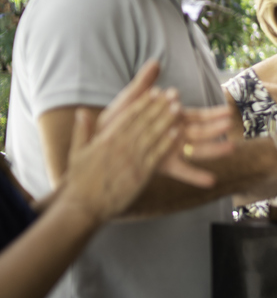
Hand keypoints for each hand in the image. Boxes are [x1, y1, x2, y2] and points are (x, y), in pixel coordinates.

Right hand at [60, 66, 182, 223]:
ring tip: (179, 108)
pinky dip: (167, 143)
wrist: (83, 206)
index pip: (127, 116)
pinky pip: (156, 155)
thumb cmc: (79, 181)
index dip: (142, 102)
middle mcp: (120, 147)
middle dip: (159, 106)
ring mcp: (131, 160)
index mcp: (105, 140)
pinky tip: (177, 133)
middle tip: (173, 93)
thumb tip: (81, 112)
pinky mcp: (140, 174)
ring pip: (152, 136)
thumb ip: (81, 131)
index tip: (154, 90)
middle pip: (143, 122)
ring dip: (166, 120)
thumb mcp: (76, 153)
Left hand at [93, 60, 232, 189]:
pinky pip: (182, 170)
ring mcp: (170, 149)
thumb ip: (144, 82)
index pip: (197, 115)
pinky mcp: (162, 163)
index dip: (213, 113)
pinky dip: (196, 176)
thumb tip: (155, 62)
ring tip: (231, 148)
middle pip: (201, 130)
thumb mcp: (131, 99)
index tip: (229, 110)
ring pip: (197, 148)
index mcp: (170, 119)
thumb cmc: (115, 120)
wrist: (99, 142)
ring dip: (214, 149)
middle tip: (231, 123)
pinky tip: (210, 181)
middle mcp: (174, 134)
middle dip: (216, 127)